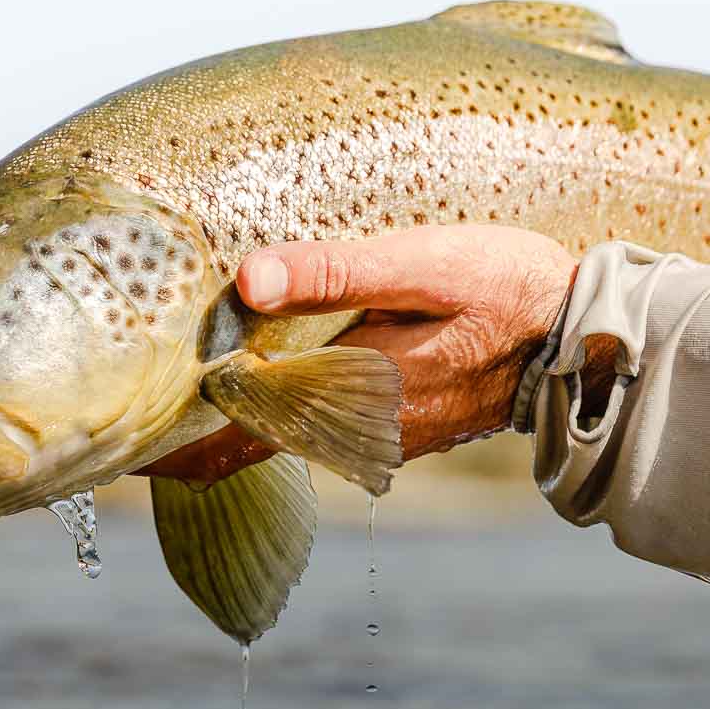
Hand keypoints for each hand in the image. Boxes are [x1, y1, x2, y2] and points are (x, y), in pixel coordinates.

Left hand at [140, 225, 578, 485]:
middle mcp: (357, 425)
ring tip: (170, 418)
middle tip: (124, 431)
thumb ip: (336, 271)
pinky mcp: (401, 423)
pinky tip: (253, 400)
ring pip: (284, 440)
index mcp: (350, 388)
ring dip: (231, 433)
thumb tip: (248, 281)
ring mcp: (379, 431)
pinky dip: (278, 422)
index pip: (240, 429)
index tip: (122, 443)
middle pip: (252, 443)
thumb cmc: (507, 290)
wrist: (586, 341)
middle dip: (191, 440)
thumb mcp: (423, 264)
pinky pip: (320, 430)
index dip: (178, 439)